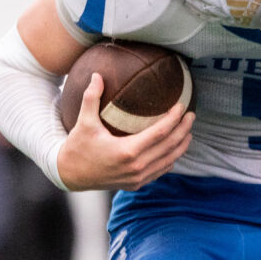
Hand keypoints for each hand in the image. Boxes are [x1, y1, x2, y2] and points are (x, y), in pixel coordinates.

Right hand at [56, 72, 195, 190]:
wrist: (69, 175)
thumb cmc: (77, 147)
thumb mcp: (84, 122)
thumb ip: (91, 97)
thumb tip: (97, 74)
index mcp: (127, 151)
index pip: (160, 133)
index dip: (174, 119)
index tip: (182, 106)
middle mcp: (136, 167)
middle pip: (170, 146)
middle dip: (184, 129)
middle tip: (191, 114)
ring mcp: (137, 178)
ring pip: (169, 160)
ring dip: (181, 145)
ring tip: (188, 130)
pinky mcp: (136, 184)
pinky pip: (160, 171)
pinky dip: (171, 158)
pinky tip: (174, 148)